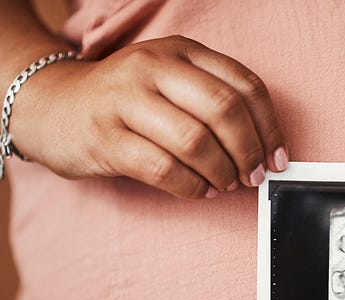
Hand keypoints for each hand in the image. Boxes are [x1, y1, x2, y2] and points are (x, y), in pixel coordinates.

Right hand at [10, 35, 288, 197]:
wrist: (53, 106)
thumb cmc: (127, 100)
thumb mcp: (172, 81)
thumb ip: (215, 102)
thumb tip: (264, 149)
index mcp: (181, 50)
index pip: (245, 85)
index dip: (270, 128)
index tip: (277, 158)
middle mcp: (154, 68)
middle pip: (225, 110)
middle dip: (249, 151)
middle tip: (253, 175)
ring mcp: (126, 101)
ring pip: (196, 141)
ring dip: (222, 172)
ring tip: (224, 184)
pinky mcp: (106, 138)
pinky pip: (164, 169)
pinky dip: (192, 187)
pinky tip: (198, 190)